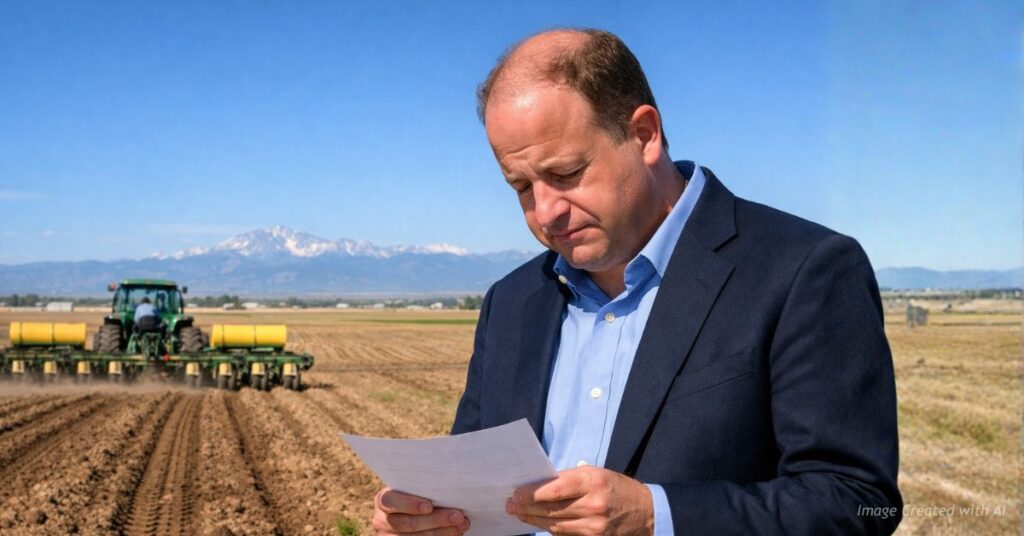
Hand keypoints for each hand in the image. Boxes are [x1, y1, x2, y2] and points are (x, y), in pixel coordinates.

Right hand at [372, 487, 469, 534]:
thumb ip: (425, 487)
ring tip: (461, 526)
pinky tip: (455, 534)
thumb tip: (451, 487)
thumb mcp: (416, 488)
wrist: (413, 511)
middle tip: (458, 516)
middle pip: (408, 523)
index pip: (390, 501)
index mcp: (384, 500)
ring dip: (442, 532)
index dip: (409, 504)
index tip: (429, 506)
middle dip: (436, 520)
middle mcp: (382, 520)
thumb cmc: (419, 493)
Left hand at [506, 466, 652, 535]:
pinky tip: (539, 523)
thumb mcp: (596, 474)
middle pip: (551, 509)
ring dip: (534, 520)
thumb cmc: (617, 488)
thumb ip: (570, 479)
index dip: (532, 493)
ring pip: (555, 525)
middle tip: (510, 505)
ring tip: (519, 514)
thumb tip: (539, 484)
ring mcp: (594, 526)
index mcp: (592, 482)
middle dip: (527, 508)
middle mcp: (593, 505)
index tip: (516, 493)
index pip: (554, 489)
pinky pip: (566, 535)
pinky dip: (550, 529)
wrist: (647, 513)